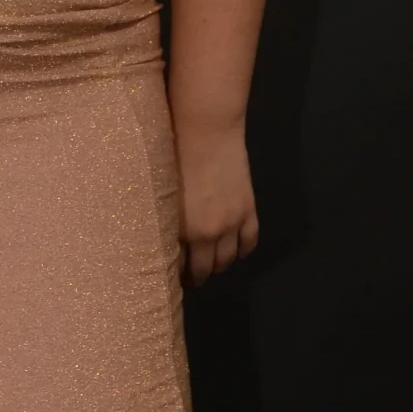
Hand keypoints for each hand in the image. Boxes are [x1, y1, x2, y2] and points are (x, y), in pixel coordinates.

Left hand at [173, 115, 259, 287]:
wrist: (206, 131)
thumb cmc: (174, 156)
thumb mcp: (163, 194)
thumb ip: (166, 220)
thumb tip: (164, 240)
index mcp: (183, 230)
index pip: (180, 266)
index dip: (176, 275)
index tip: (170, 279)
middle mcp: (210, 233)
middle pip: (206, 268)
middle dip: (198, 276)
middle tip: (191, 279)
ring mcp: (233, 222)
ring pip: (228, 258)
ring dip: (220, 266)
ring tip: (211, 268)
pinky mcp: (248, 209)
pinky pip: (250, 241)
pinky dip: (243, 251)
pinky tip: (236, 253)